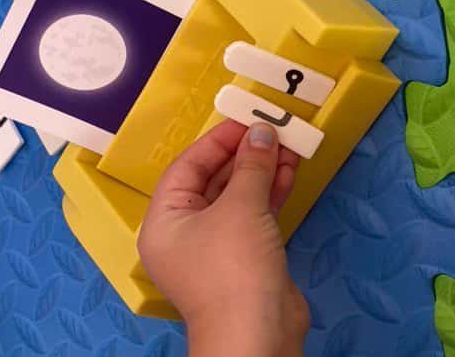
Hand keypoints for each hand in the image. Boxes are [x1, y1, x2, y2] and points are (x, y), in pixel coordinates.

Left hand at [138, 121, 308, 356]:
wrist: (257, 334)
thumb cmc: (233, 267)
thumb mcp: (241, 207)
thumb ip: (251, 166)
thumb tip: (261, 133)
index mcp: (164, 221)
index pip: (186, 167)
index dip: (217, 141)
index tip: (247, 120)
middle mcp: (184, 234)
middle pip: (212, 182)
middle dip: (244, 156)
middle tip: (273, 132)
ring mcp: (215, 249)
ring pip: (236, 199)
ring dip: (262, 173)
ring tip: (290, 148)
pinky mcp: (244, 260)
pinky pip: (253, 217)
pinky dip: (270, 196)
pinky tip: (289, 174)